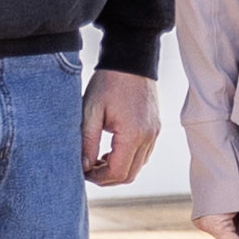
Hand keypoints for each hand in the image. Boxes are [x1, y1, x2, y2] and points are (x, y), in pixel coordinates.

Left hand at [83, 69, 161, 185]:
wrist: (131, 60)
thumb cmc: (108, 83)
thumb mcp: (91, 112)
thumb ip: (87, 142)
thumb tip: (84, 167)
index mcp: (132, 134)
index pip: (118, 172)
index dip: (98, 178)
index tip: (83, 171)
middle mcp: (148, 136)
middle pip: (129, 175)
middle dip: (107, 177)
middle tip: (88, 169)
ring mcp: (154, 133)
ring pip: (138, 167)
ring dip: (118, 169)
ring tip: (98, 158)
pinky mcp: (155, 128)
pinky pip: (143, 154)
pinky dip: (128, 159)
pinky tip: (112, 149)